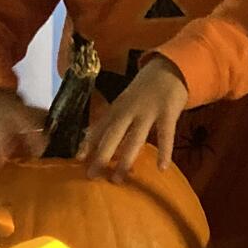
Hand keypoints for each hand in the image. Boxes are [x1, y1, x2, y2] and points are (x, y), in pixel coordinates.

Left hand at [86, 56, 188, 179]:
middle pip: (112, 134)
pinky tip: (162, 168)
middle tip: (91, 176)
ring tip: (118, 179)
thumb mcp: (126, 100)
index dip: (88, 142)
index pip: (100, 126)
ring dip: (125, 159)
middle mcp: (130, 110)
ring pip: (134, 138)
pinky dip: (165, 151)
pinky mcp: (168, 112)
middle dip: (101, 155)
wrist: (171, 67)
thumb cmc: (146, 89)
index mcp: (118, 107)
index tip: (77, 159)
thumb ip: (114, 118)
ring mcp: (149, 111)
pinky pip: (165, 135)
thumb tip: (93, 138)